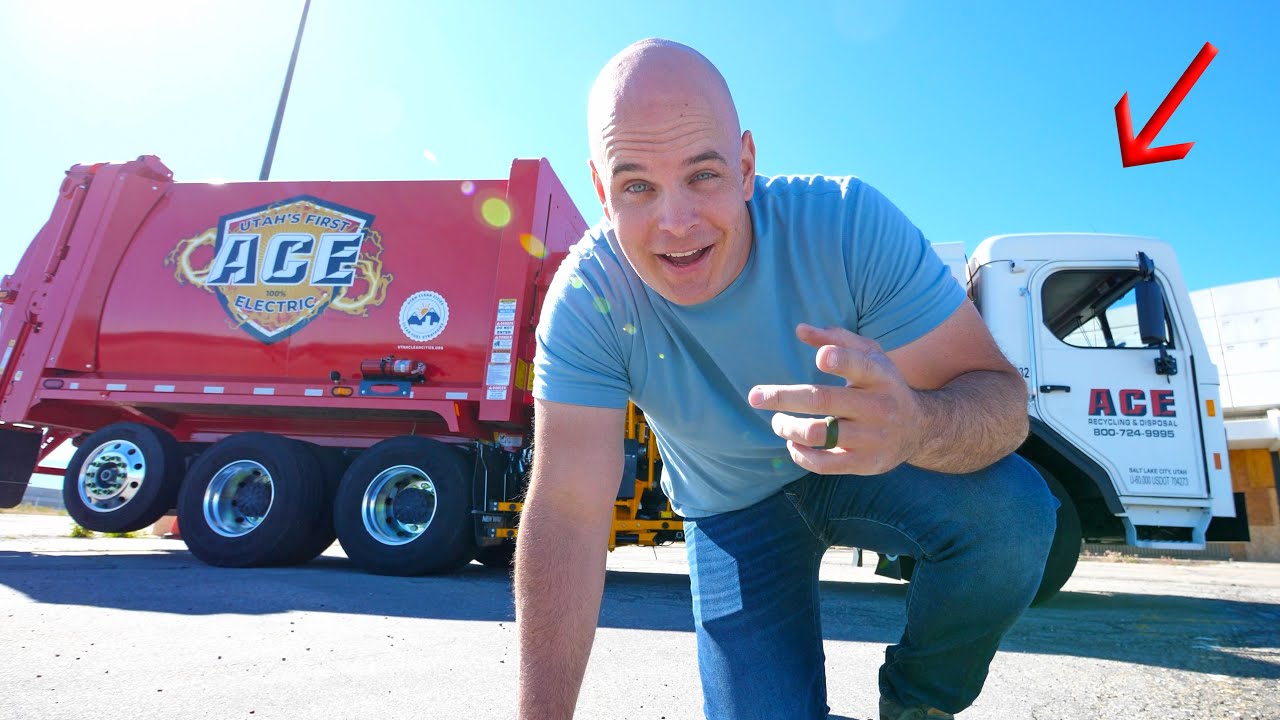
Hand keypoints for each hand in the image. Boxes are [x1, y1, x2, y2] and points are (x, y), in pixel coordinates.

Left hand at [748, 324, 923, 474]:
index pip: (861, 365)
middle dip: (783, 397)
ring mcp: (872, 437)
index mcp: (880, 375)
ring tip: (777, 422)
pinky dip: (799, 454)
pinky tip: (792, 443)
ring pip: (818, 434)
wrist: (920, 429)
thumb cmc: (883, 385)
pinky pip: (823, 463)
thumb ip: (837, 339)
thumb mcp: (871, 355)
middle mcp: (878, 406)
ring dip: (787, 428)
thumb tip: (800, 330)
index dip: (841, 360)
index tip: (820, 357)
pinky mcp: (865, 463)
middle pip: (824, 400)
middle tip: (754, 396)